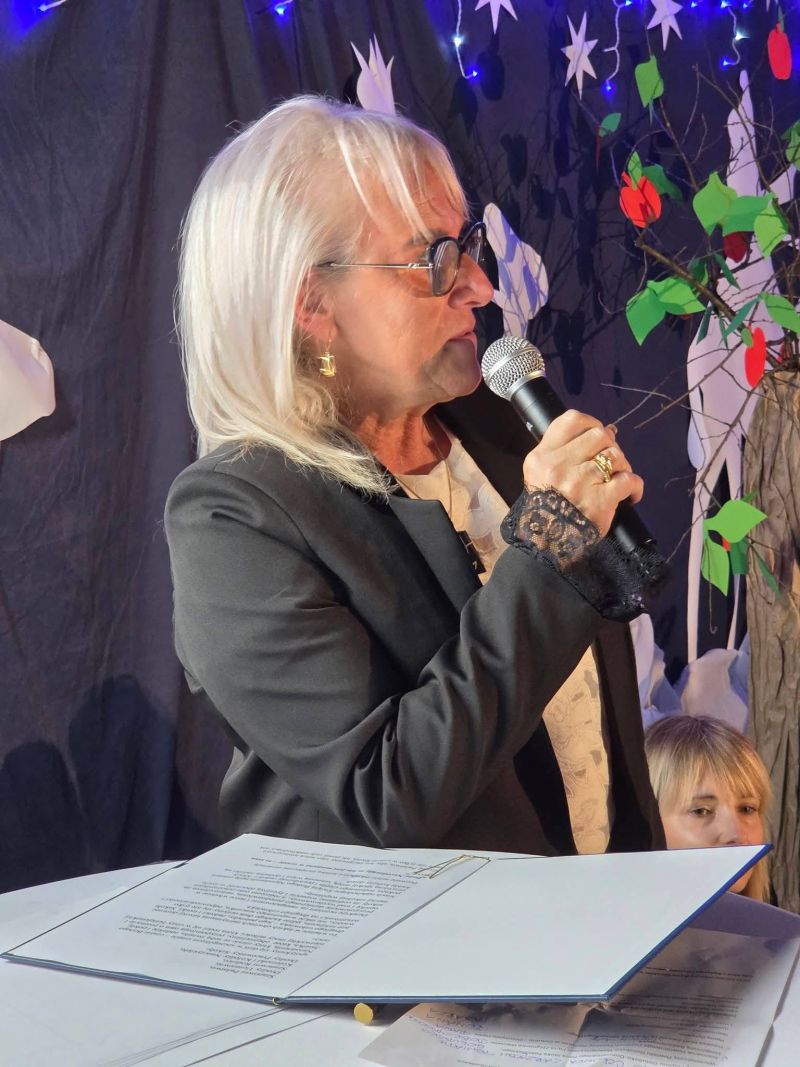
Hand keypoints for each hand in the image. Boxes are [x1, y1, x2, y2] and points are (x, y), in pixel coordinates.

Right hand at [521, 411, 643, 537]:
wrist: (546, 546)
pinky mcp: (600, 501)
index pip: (572, 420)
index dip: (591, 423)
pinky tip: (631, 495)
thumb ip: (566, 452)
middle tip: (610, 462)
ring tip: (619, 478)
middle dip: (611, 445)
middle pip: (599, 435)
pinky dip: (635, 487)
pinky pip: (628, 481)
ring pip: (615, 456)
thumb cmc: (545, 509)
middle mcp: (559, 466)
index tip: (597, 437)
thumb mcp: (542, 475)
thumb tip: (609, 430)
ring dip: (623, 466)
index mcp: (542, 457)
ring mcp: (580, 483)